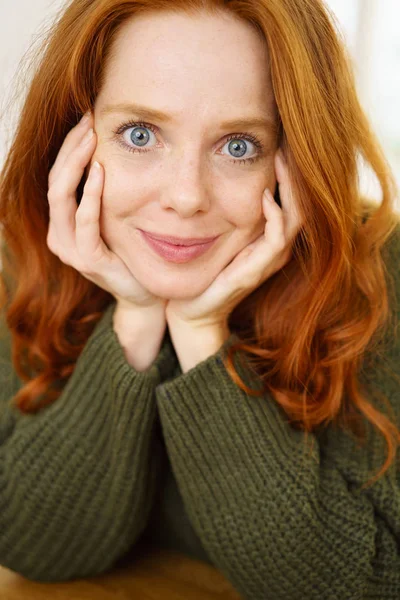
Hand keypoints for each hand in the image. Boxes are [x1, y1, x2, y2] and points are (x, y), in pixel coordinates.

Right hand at [46, 111, 166, 311]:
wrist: (144, 294)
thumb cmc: (131, 253)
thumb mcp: (114, 219)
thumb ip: (105, 193)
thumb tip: (113, 150)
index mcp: (63, 223)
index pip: (58, 177)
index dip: (69, 146)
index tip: (87, 118)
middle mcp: (59, 235)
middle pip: (55, 182)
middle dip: (71, 148)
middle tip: (88, 120)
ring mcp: (70, 249)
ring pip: (61, 197)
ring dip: (75, 165)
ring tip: (91, 139)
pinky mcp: (88, 261)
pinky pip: (85, 223)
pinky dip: (90, 196)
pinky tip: (99, 173)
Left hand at [165, 149, 303, 331]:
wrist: (192, 308)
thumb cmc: (202, 269)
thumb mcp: (217, 233)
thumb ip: (225, 210)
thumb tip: (219, 177)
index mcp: (268, 236)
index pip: (291, 198)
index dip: (290, 171)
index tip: (280, 141)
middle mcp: (275, 246)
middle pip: (302, 203)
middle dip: (295, 173)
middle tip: (287, 141)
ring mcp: (269, 259)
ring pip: (296, 217)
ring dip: (290, 188)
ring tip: (282, 159)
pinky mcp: (257, 270)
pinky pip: (276, 238)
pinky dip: (274, 215)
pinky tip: (264, 197)